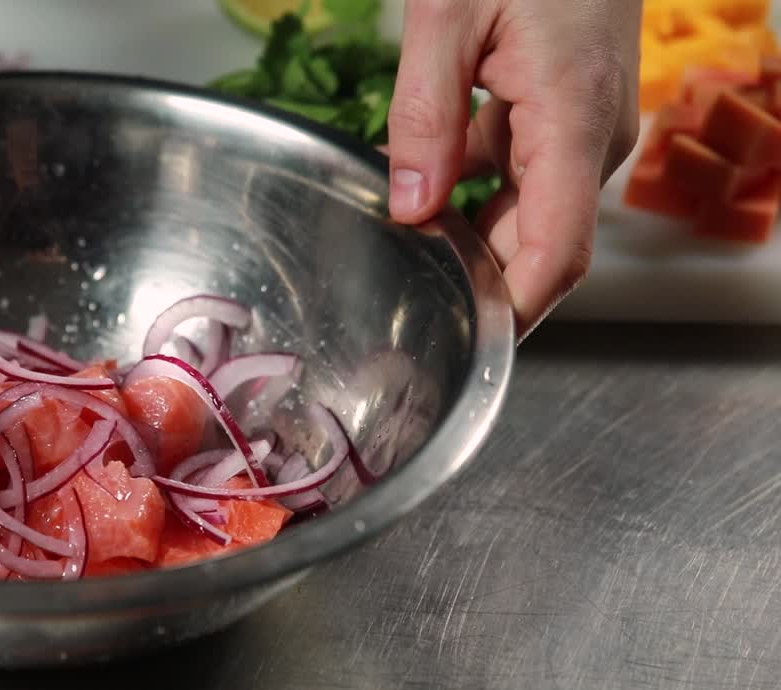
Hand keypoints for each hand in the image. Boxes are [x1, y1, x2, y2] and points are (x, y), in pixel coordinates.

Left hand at [386, 0, 640, 339]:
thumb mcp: (447, 16)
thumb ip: (425, 115)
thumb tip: (412, 208)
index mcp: (571, 120)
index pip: (557, 254)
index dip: (513, 313)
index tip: (464, 344)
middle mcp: (592, 140)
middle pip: (541, 248)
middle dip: (481, 287)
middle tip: (409, 311)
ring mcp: (587, 131)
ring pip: (532, 218)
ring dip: (475, 244)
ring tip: (408, 258)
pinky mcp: (569, 119)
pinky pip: (526, 181)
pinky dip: (479, 200)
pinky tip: (426, 195)